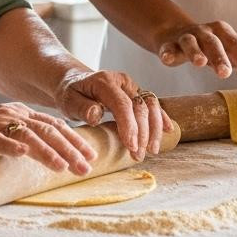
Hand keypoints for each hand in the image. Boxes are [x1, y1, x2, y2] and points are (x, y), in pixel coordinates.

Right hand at [0, 103, 96, 174]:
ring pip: (28, 135)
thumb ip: (23, 136)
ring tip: (63, 166)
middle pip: (48, 130)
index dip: (74, 139)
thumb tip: (50, 151)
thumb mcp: (3, 130)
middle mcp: (11, 114)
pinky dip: (11, 147)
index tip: (91, 155)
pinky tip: (23, 155)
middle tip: (86, 166)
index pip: (54, 125)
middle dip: (70, 149)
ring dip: (48, 152)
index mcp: (19, 113)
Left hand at [55, 70, 173, 159]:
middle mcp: (122, 81)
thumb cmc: (70, 93)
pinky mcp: (136, 92)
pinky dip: (160, 117)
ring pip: (151, 105)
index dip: (130, 126)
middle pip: (140, 106)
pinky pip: (152, 104)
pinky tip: (168, 130)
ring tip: (152, 150)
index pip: (122, 104)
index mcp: (105, 81)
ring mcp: (131, 86)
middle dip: (142, 133)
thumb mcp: (68, 101)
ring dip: (154, 128)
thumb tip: (96, 115)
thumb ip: (82, 108)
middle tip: (139, 155)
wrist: (73, 81)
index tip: (132, 146)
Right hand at [154, 20, 236, 81]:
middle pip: (214, 43)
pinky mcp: (169, 44)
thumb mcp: (228, 48)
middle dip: (219, 57)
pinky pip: (168, 47)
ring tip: (199, 64)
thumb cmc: (208, 45)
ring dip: (195, 52)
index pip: (236, 45)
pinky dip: (167, 52)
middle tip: (226, 73)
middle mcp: (205, 32)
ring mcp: (186, 37)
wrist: (175, 33)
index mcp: (223, 33)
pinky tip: (167, 60)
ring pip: (191, 43)